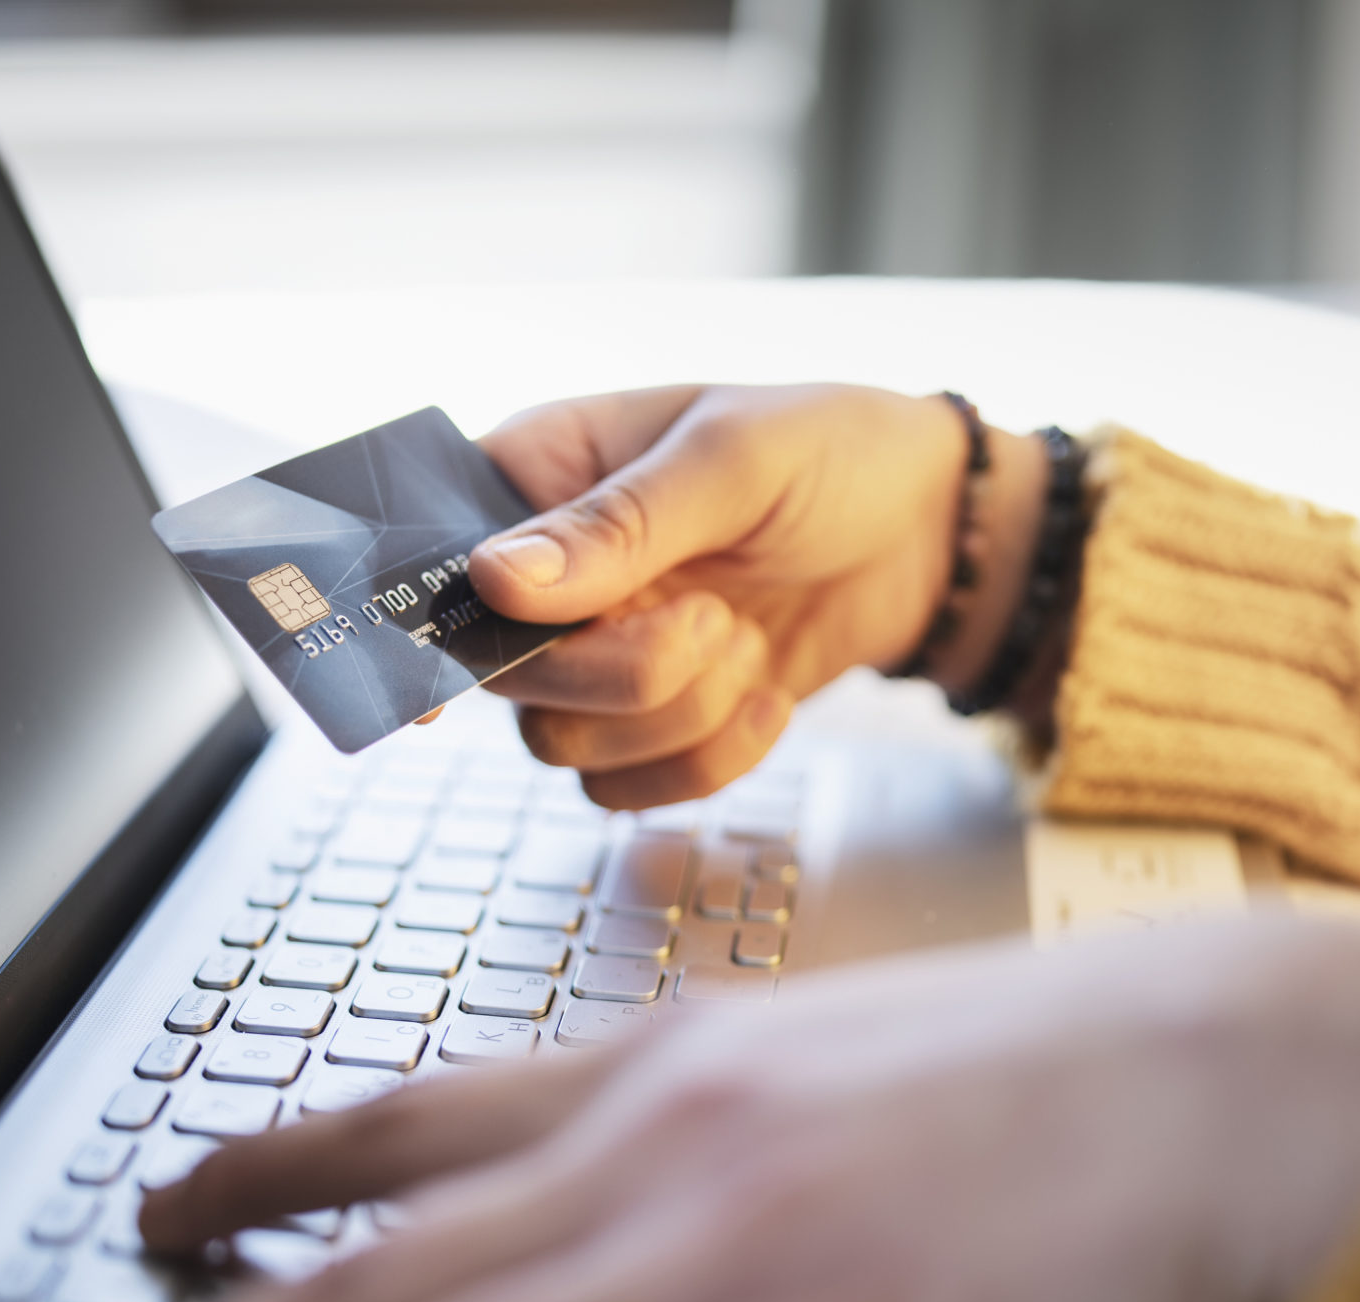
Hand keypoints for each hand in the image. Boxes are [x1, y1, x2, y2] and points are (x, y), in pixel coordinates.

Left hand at [0, 914, 1359, 1301]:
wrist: (1258, 1065)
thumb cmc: (1084, 1084)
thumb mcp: (853, 1079)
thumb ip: (718, 1153)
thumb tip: (630, 1238)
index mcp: (661, 1073)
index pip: (399, 1130)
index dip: (243, 1182)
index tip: (143, 1228)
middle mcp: (647, 1145)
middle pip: (352, 1292)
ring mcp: (717, 1239)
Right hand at [468, 385, 1049, 808]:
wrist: (927, 535)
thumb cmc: (832, 454)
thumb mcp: (735, 460)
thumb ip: (622, 524)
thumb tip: (498, 578)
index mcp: (536, 476)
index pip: (438, 563)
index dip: (432, 631)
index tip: (447, 695)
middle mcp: (545, 577)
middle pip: (506, 679)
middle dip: (623, 674)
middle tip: (713, 620)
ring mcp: (593, 654)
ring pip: (562, 747)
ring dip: (675, 717)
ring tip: (746, 643)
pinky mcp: (648, 721)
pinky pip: (624, 790)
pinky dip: (704, 763)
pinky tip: (765, 698)